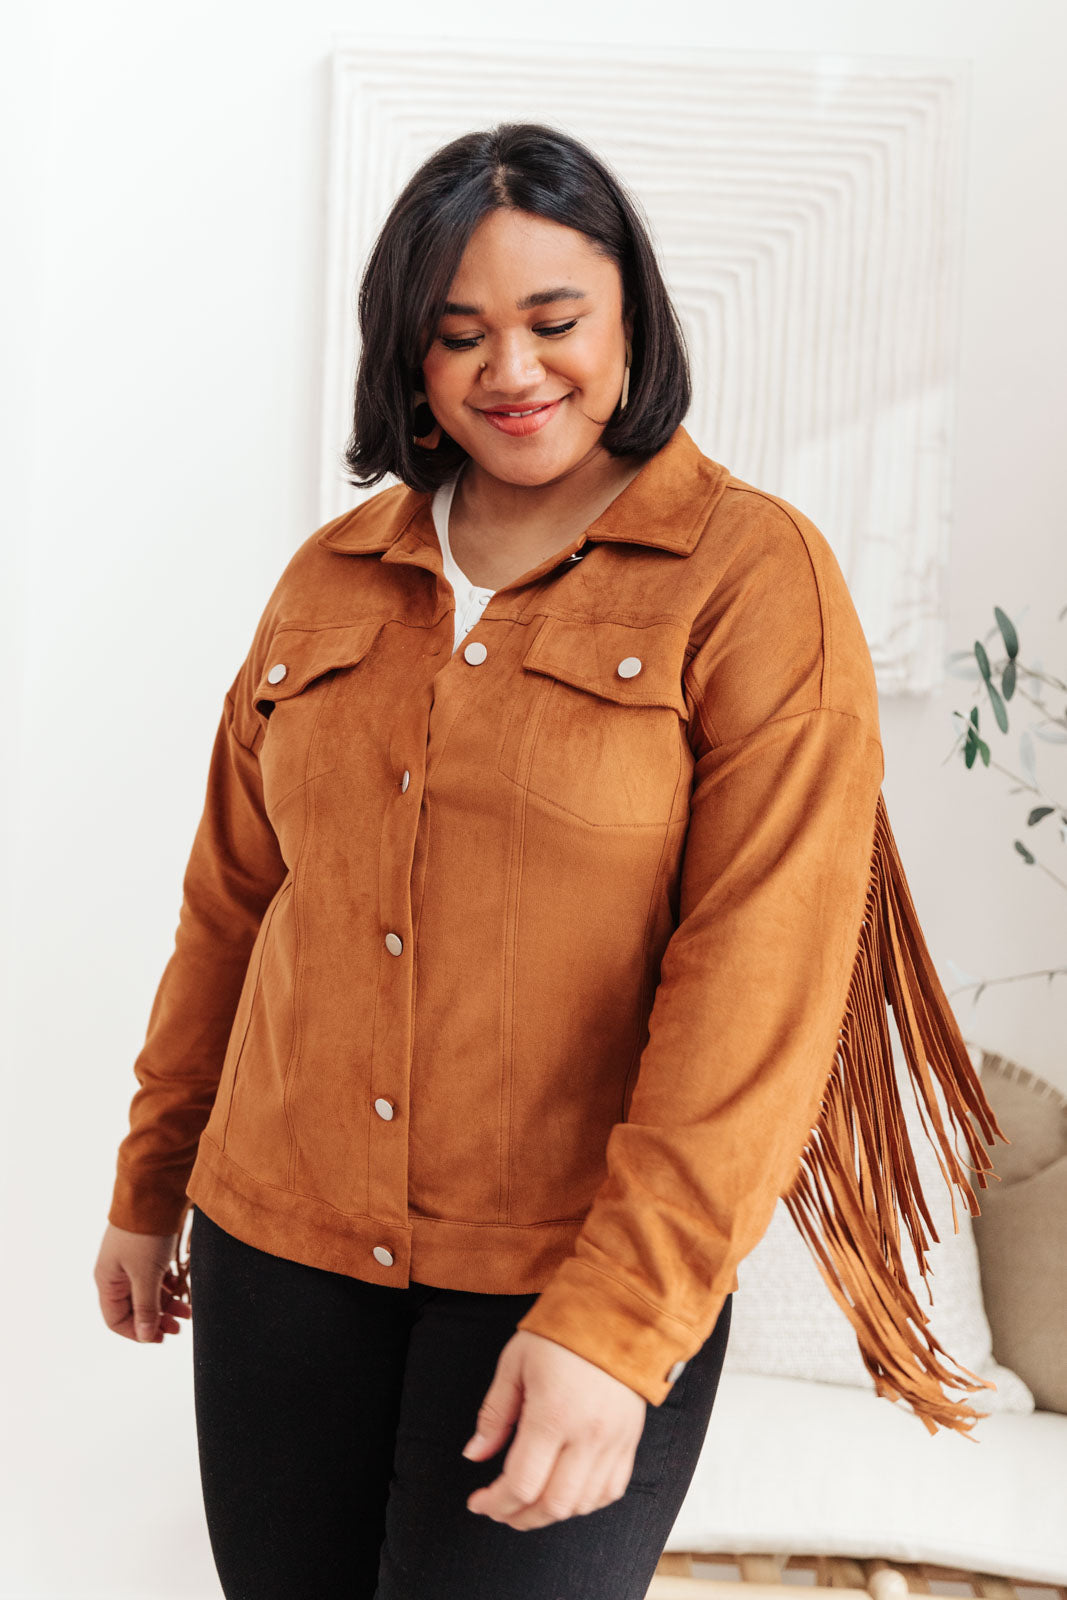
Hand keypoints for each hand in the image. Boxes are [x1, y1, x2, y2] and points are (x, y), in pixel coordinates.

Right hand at [94, 1223, 191, 1343]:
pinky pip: (156, 1277)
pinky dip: (169, 1286)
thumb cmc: (145, 1235)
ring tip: (188, 1311)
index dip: (138, 1333)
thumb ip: (145, 1308)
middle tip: (179, 1327)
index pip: (117, 1320)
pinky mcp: (148, 1250)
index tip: (161, 1338)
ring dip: (167, 1304)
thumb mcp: (146, 1276)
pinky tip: (184, 1289)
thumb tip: (146, 1336)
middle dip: (157, 1320)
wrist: (154, 1192)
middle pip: (134, 1308)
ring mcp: (132, 1261)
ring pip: (148, 1292)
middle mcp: (116, 1273)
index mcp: (107, 1281)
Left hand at [462, 1330, 645, 1530]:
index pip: (521, 1484)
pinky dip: (585, 1502)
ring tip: (528, 1504)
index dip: (495, 1503)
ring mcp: (613, 1441)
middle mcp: (587, 1435)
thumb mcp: (514, 1364)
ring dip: (550, 1514)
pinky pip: (611, 1491)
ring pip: (582, 1505)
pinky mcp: (630, 1440)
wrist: (615, 1312)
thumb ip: (494, 1414)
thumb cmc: (561, 1332)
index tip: (479, 1502)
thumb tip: (474, 1455)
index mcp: (552, 1414)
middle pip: (552, 1505)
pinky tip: (565, 1493)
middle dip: (519, 1517)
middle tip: (499, 1509)